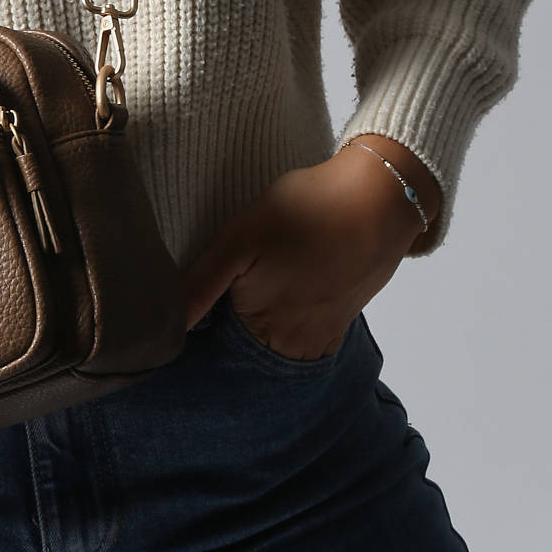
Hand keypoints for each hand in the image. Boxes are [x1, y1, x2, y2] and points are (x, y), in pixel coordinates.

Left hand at [181, 138, 441, 359]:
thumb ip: (201, 284)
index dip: (198, 333)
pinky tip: (282, 285)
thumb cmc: (308, 211)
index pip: (215, 354)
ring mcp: (321, 336)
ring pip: (271, 342)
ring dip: (254, 325)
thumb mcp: (240, 239)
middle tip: (224, 288)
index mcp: (263, 334)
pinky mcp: (340, 320)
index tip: (181, 314)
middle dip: (223, 332)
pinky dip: (283, 317)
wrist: (381, 198)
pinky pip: (301, 330)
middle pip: (243, 353)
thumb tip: (170, 325)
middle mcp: (294, 347)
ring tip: (253, 285)